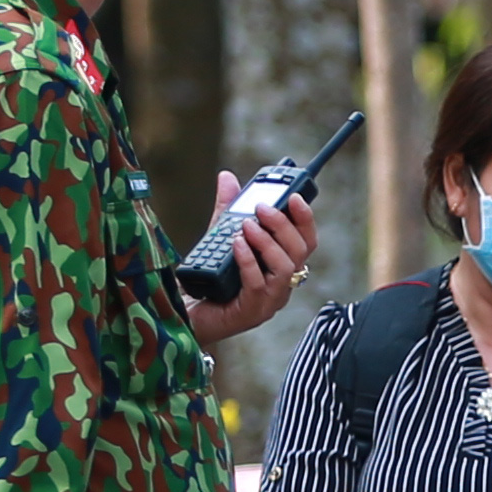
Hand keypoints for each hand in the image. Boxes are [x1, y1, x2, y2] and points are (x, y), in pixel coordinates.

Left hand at [182, 181, 318, 335]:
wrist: (186, 315)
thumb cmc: (209, 281)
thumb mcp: (220, 238)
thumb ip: (228, 210)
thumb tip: (228, 177)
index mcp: (280, 267)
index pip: (306, 241)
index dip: (305, 219)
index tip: (294, 197)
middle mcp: (281, 285)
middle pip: (300, 252)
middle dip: (283, 225)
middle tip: (262, 208)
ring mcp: (270, 300)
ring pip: (285, 267)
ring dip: (267, 241)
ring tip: (246, 225)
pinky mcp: (253, 311)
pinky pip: (258, 283)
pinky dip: (249, 260)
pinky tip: (236, 245)